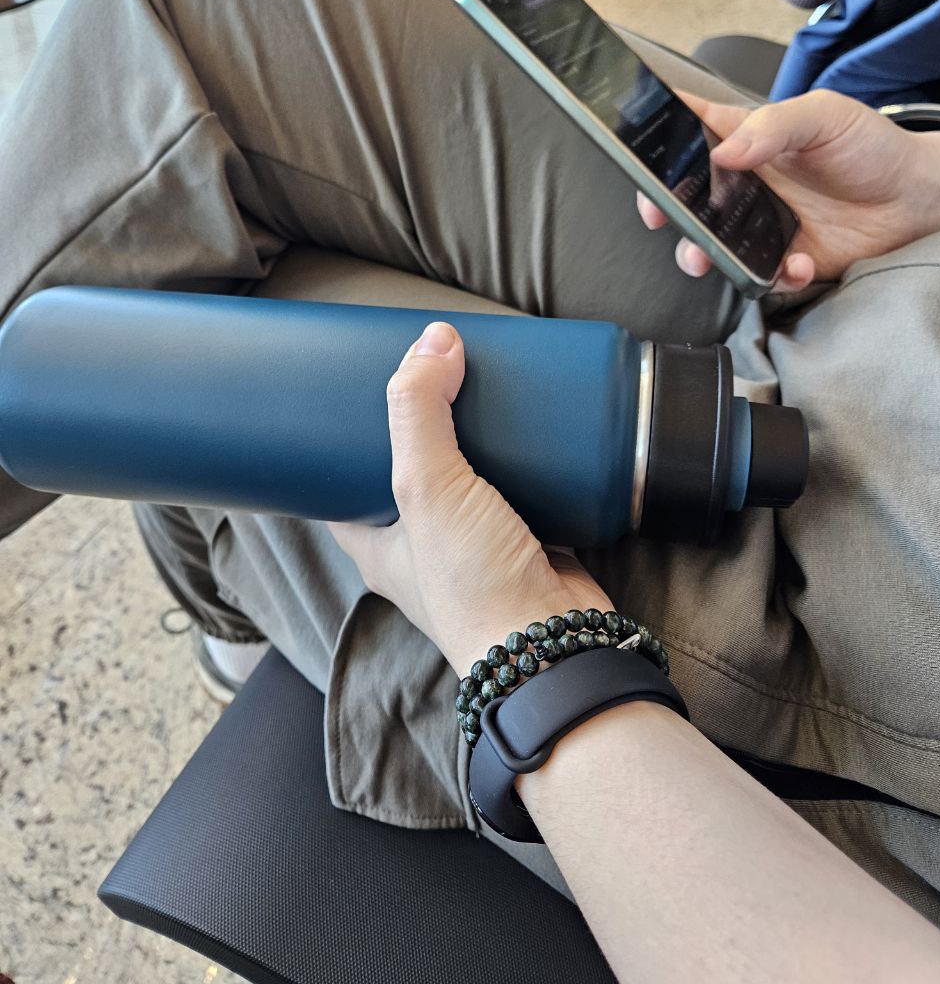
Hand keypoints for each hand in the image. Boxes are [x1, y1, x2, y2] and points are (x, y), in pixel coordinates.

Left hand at [329, 322, 612, 679]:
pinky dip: (523, 454)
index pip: (340, 482)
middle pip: (410, 469)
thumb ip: (421, 412)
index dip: (341, 437)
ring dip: (475, 434)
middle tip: (427, 370)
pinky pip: (519, 484)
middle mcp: (420, 544)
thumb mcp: (426, 489)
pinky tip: (529, 418)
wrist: (555, 644)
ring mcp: (475, 542)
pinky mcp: (525, 537)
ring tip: (476, 378)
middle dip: (420, 423)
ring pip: (467, 474)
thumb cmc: (473, 584)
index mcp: (376, 543)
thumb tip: (433, 339)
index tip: (353, 388)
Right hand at [638, 89, 939, 291]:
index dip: (658, 139)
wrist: (916, 199)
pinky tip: (796, 261)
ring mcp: (759, 224)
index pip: (690, 129)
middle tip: (660, 216)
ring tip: (705, 258)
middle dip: (664, 209)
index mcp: (747, 138)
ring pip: (709, 245)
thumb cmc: (871, 147)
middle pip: (685, 195)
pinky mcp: (782, 259)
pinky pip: (760, 276)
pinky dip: (773, 275)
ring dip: (700, 255)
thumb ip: (773, 126)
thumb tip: (725, 153)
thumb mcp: (824, 115)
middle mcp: (744, 183)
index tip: (637, 151)